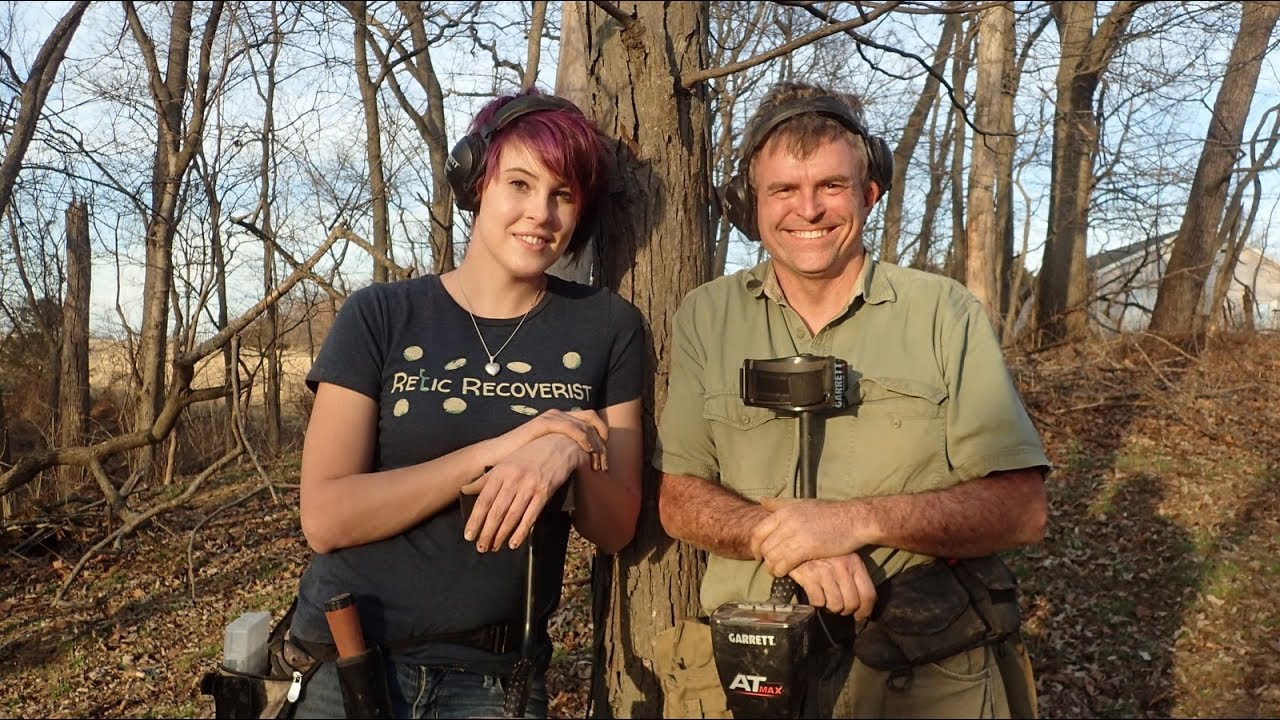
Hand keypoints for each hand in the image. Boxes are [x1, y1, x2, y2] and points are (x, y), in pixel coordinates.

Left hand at [461, 434, 583, 551]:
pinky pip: (531, 516)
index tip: (468, 535)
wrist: (558, 444)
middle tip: (481, 547)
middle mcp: (513, 479)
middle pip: (496, 511)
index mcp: (501, 471)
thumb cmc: (529, 454)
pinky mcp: (544, 492)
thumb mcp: (505, 462)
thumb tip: (465, 490)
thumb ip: (485, 478)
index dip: (475, 519)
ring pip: (512, 516)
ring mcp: (529, 486)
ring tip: (494, 547)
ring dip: (502, 535)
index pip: (484, 500)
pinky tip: (514, 543)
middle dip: (487, 532)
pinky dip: (521, 531)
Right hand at [495, 408, 608, 471]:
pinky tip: (587, 452)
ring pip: (585, 425)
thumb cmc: (524, 459)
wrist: (499, 455)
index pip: (591, 419)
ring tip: (597, 462)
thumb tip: (584, 463)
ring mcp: (551, 417)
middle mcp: (558, 414)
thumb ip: (565, 452)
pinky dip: (583, 439)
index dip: (603, 435)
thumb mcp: (551, 454)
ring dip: (595, 444)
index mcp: (562, 419)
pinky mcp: (544, 423)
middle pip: (592, 419)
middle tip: (604, 463)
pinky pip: (571, 428)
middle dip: (602, 441)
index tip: (605, 457)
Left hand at [750, 496, 859, 576]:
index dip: (755, 546)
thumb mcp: (802, 503)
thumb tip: (762, 500)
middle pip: (764, 546)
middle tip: (769, 565)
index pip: (758, 531)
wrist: (852, 520)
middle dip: (764, 559)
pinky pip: (784, 563)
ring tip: (776, 571)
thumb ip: (780, 503)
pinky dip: (781, 570)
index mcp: (784, 511)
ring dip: (772, 567)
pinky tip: (784, 573)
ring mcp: (796, 534)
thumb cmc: (828, 513)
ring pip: (773, 556)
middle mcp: (787, 521)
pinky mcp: (806, 547)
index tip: (758, 554)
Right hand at [788, 552, 876, 618]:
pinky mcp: (809, 577)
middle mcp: (842, 568)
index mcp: (854, 563)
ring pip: (835, 606)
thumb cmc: (823, 551)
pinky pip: (818, 602)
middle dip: (845, 611)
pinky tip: (814, 595)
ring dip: (830, 608)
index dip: (865, 611)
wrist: (798, 539)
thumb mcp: (844, 556)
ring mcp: (825, 573)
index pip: (868, 594)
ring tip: (826, 601)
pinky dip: (816, 603)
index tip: (860, 616)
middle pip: (852, 604)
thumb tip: (865, 600)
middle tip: (839, 609)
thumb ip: (854, 574)